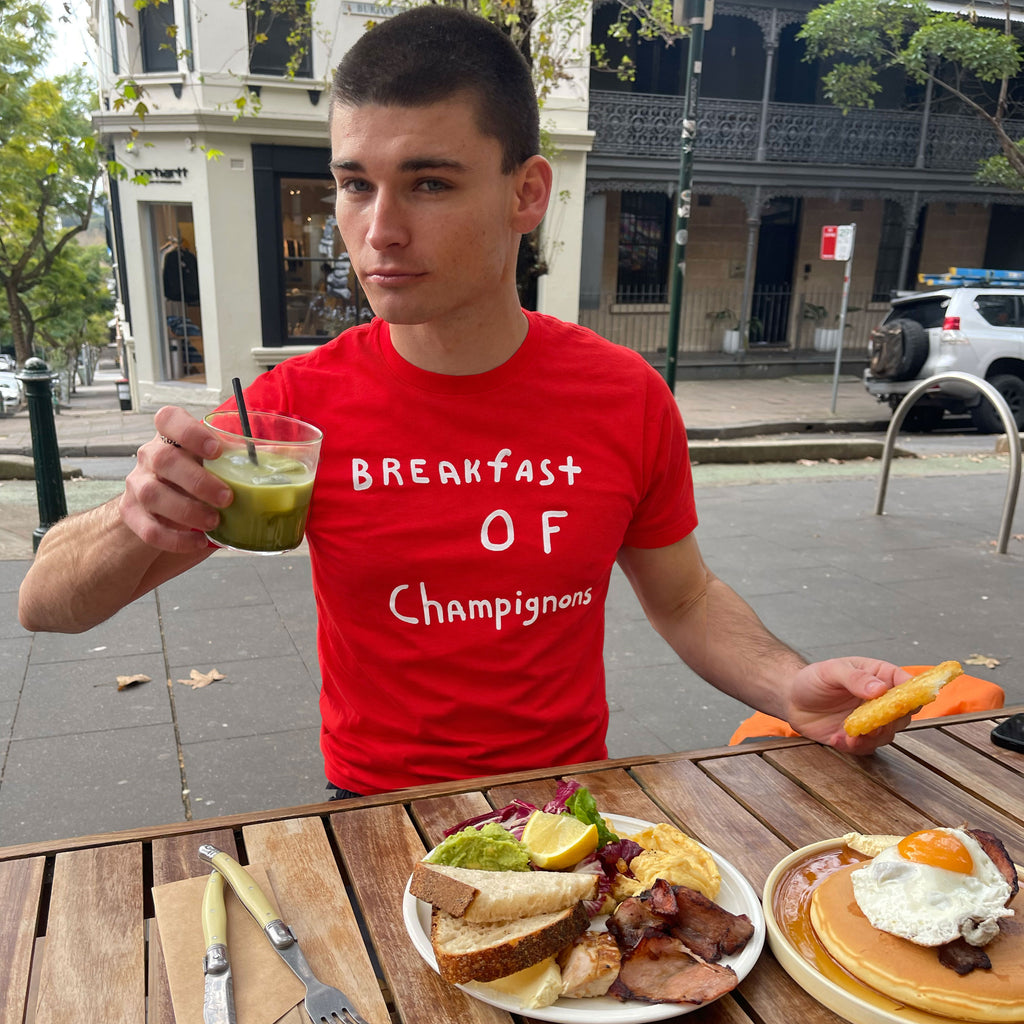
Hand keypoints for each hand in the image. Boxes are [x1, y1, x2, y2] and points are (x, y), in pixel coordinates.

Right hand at [119, 406, 232, 552]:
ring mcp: (138, 486)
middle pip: (163, 459)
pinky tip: (198, 541)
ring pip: (152, 493)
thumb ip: (243, 462)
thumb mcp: (218, 470)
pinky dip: (175, 539)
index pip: (168, 419)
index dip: (190, 431)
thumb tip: (289, 456)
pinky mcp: (132, 516)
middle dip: (198, 480)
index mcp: (173, 439)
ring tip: (214, 522)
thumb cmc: (197, 486)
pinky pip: (148, 528)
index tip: (215, 450)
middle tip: (227, 498)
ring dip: (187, 510)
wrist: (159, 517)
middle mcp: (150, 458)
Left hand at [784, 658, 911, 754]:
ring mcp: (870, 720)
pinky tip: (840, 739)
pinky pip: (867, 747)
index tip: (908, 701)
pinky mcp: (857, 738)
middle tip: (877, 722)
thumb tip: (879, 689)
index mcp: (879, 676)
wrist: (791, 699)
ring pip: (888, 734)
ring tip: (853, 733)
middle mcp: (880, 700)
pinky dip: (856, 746)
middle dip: (893, 720)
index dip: (913, 693)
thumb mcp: (831, 671)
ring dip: (874, 736)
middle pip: (903, 714)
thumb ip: (854, 678)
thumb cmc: (813, 679)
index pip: (907, 684)